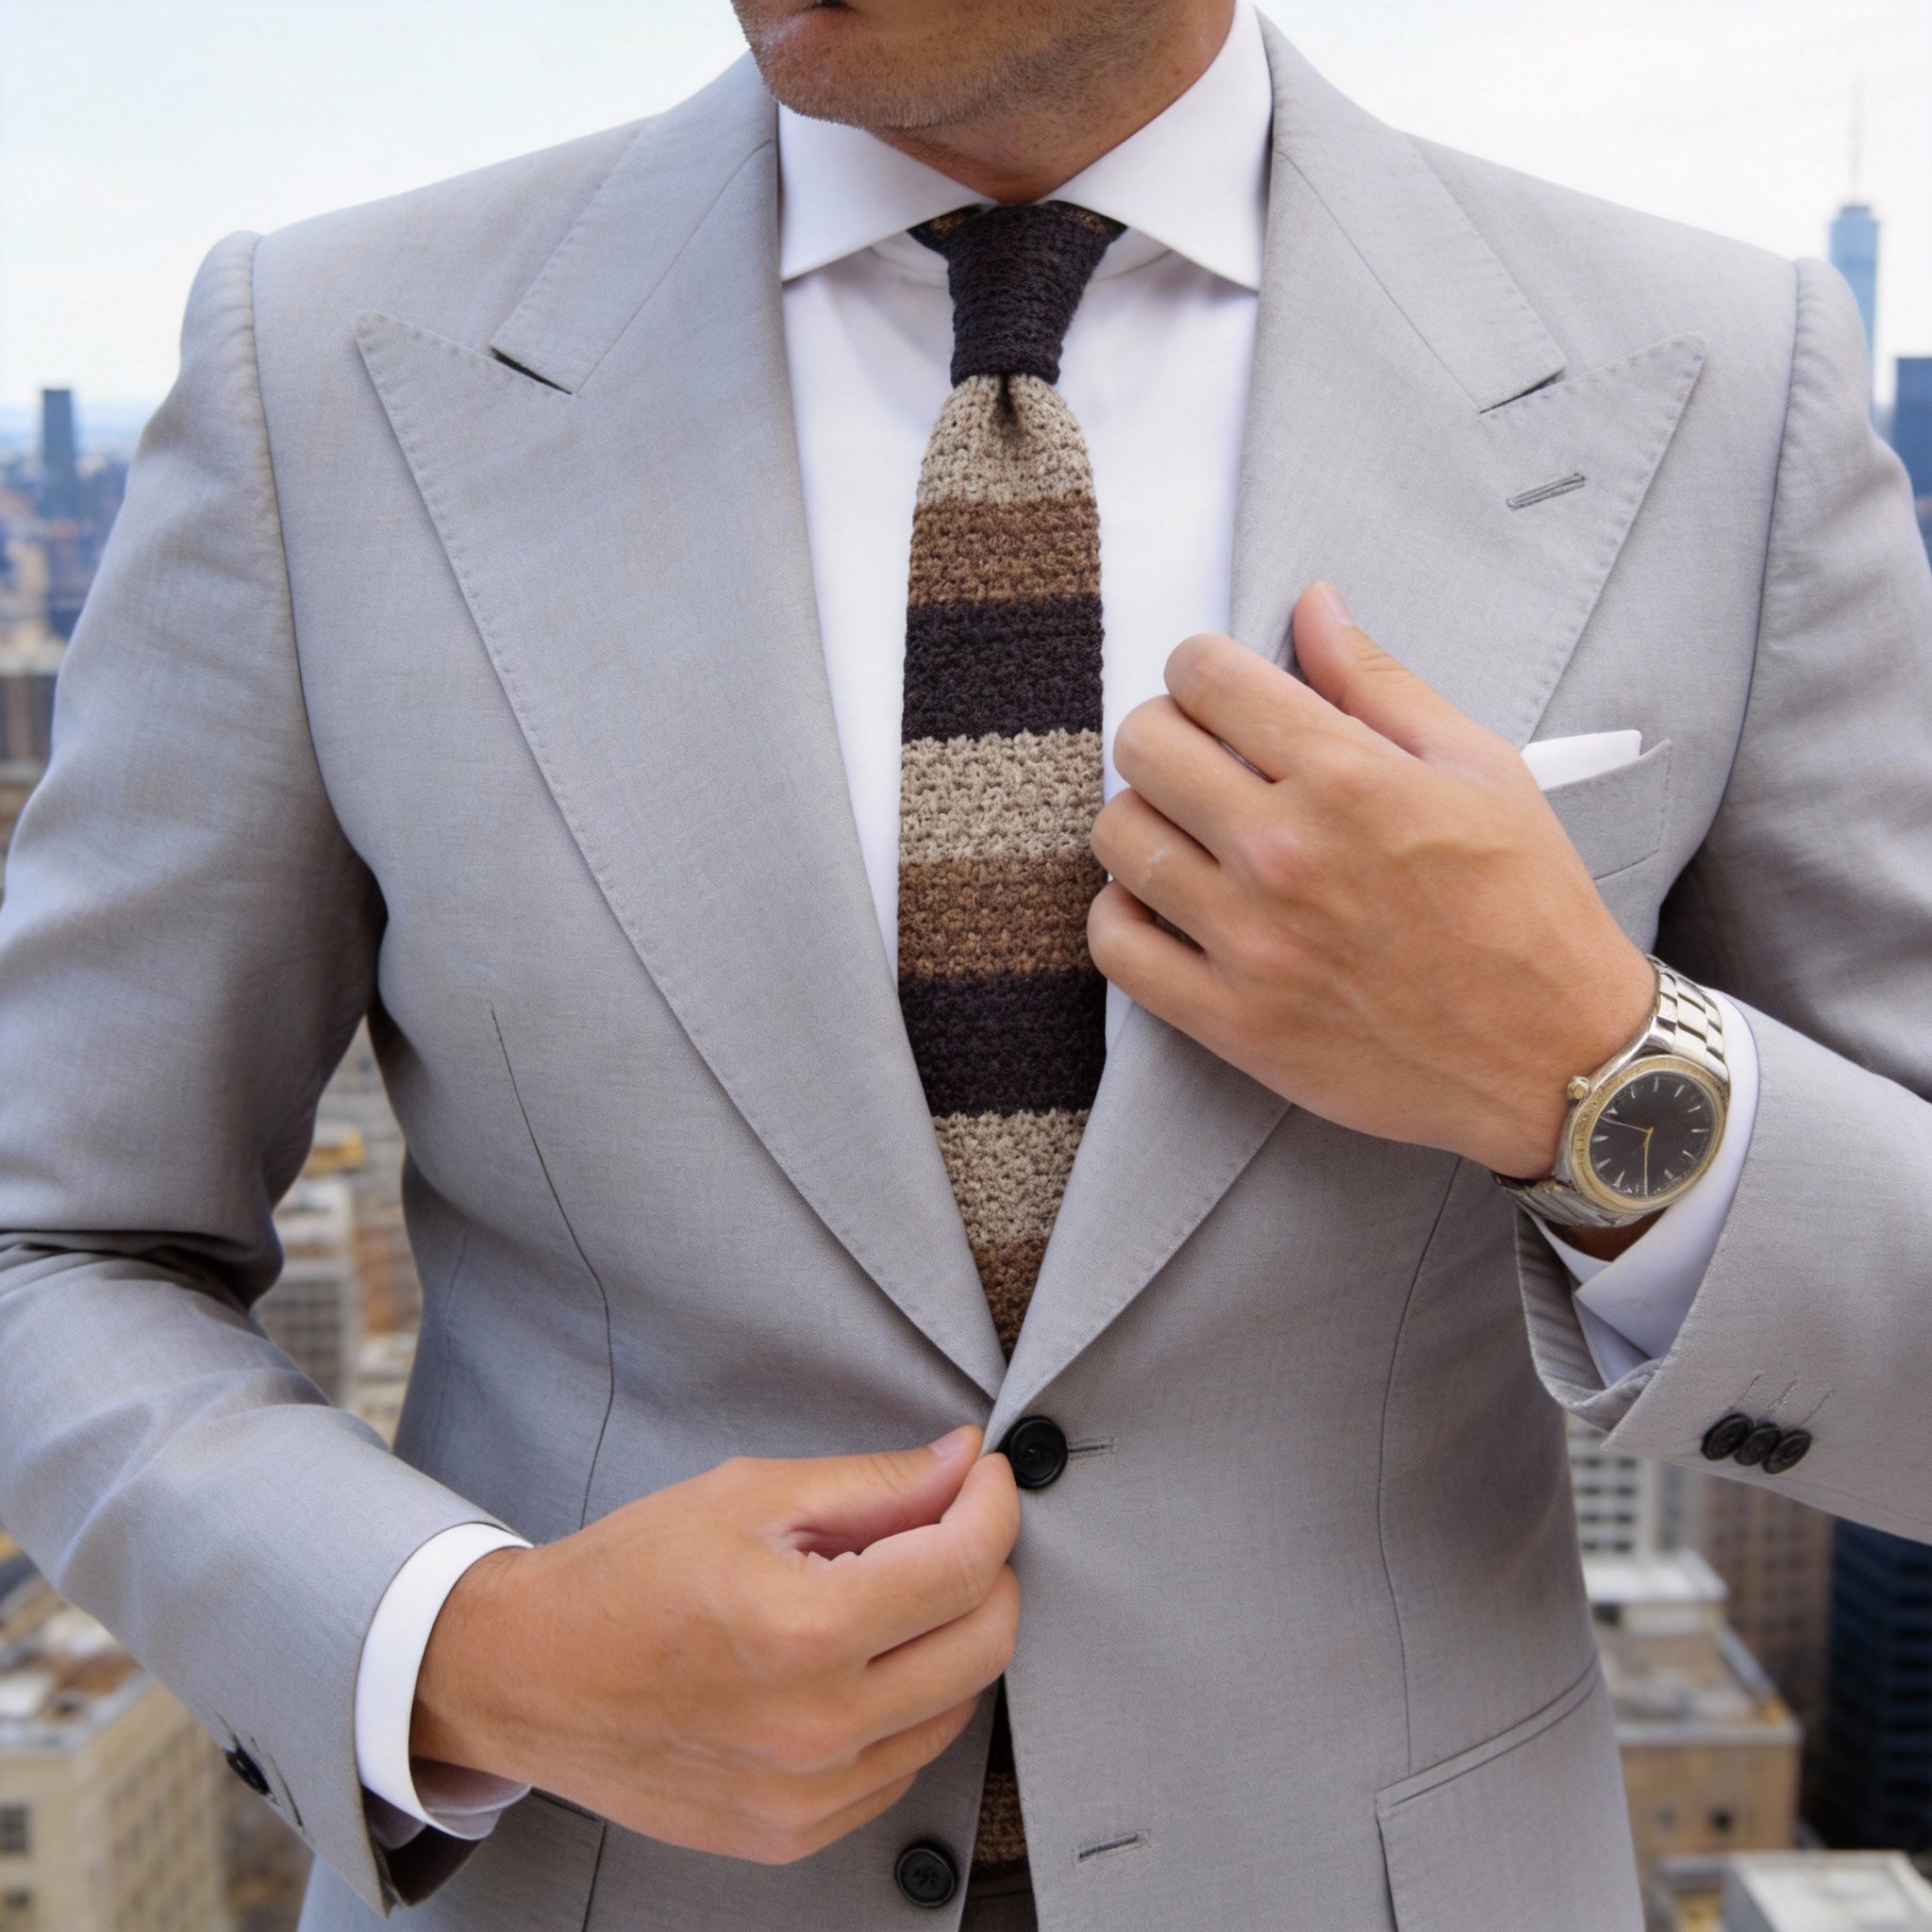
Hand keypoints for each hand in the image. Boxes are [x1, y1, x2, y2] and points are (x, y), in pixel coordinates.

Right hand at [412, 1427, 1019, 1863]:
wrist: (528, 1677)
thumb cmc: (625, 1578)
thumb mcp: (748, 1496)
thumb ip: (873, 1484)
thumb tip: (961, 1464)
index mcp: (803, 1629)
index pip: (963, 1567)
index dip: (992, 1506)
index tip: (985, 1477)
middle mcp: (816, 1727)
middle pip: (985, 1644)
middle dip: (987, 1568)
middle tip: (951, 1524)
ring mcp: (807, 1796)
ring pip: (956, 1709)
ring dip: (950, 1639)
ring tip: (890, 1592)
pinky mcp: (794, 1834)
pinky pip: (902, 1765)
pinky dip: (907, 1704)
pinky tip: (859, 1660)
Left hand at [1088, 583, 1655, 1180]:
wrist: (1556, 1057)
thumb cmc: (1528, 906)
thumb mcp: (1479, 768)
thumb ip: (1379, 683)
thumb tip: (1312, 604)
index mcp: (1347, 777)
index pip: (1206, 677)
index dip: (1200, 667)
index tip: (1217, 689)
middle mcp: (1285, 853)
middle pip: (1143, 746)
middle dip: (1163, 732)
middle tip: (1199, 756)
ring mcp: (1250, 942)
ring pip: (1118, 837)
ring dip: (1141, 819)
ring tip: (1185, 831)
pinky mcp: (1232, 1021)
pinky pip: (1116, 946)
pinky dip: (1123, 915)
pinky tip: (1165, 904)